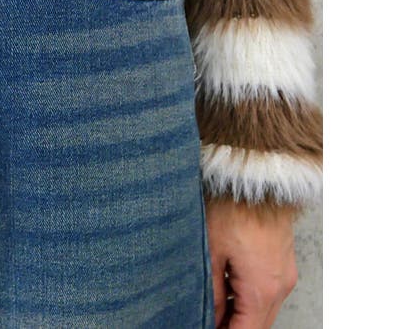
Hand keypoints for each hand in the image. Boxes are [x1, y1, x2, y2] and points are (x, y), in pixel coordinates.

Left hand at [205, 198, 298, 327]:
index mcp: (262, 288)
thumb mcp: (211, 250)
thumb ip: (212, 290)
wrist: (257, 177)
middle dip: (233, 326)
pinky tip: (228, 289)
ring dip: (242, 313)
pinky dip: (250, 298)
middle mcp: (280, 285)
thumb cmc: (232, 206)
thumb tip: (210, 316)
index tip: (205, 327)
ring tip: (214, 307)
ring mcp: (284, 273)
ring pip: (263, 309)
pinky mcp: (282, 261)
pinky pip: (268, 292)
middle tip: (207, 319)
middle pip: (258, 324)